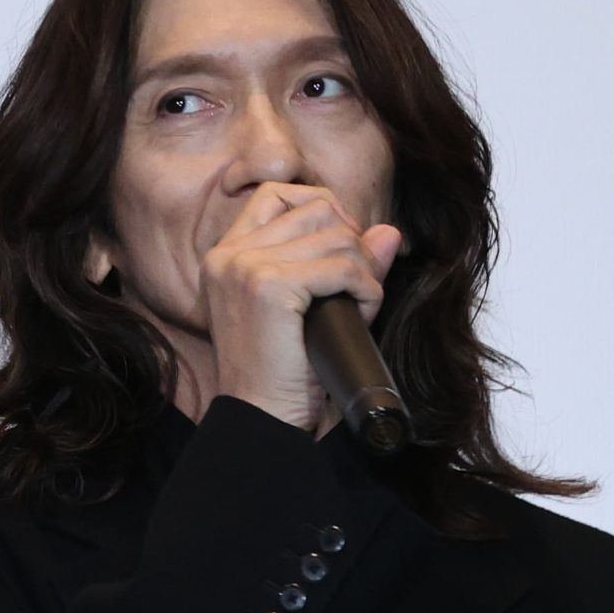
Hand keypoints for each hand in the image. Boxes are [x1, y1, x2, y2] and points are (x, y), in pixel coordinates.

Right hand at [201, 182, 402, 435]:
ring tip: (358, 306)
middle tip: (355, 286)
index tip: (338, 255)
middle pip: (316, 207)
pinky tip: (361, 314)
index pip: (278, 193)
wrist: (264, 419)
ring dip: (363, 270)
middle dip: (351, 242)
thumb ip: (340, 261)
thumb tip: (388, 231)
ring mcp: (245, 267)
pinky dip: (366, 289)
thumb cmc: (284, 373)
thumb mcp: (310, 307)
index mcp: (225, 255)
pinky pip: (343, 266)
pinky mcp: (269, 286)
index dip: (323, 212)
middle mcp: (228, 254)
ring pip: (337, 234)